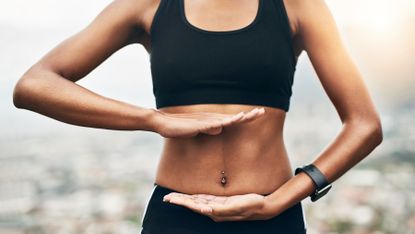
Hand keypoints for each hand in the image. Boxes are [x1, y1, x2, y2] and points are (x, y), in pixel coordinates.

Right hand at [151, 107, 265, 137]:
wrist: (163, 123)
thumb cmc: (180, 127)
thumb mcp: (198, 130)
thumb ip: (209, 129)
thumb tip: (220, 129)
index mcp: (213, 121)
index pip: (233, 119)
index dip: (246, 117)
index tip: (259, 114)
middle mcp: (211, 119)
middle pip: (233, 117)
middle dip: (248, 115)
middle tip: (262, 111)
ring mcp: (204, 121)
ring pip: (224, 120)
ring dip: (236, 118)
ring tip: (250, 115)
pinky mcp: (197, 125)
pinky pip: (211, 124)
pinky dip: (220, 123)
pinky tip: (228, 122)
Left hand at [163, 191, 275, 221]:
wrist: (264, 207)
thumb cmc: (251, 206)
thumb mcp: (236, 207)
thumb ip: (220, 209)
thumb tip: (204, 210)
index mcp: (215, 212)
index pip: (193, 206)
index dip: (181, 202)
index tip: (169, 199)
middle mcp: (214, 210)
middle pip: (192, 204)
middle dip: (179, 200)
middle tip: (166, 197)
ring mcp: (218, 206)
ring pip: (197, 202)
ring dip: (186, 199)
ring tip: (175, 197)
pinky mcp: (223, 202)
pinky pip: (206, 199)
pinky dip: (197, 197)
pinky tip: (192, 197)